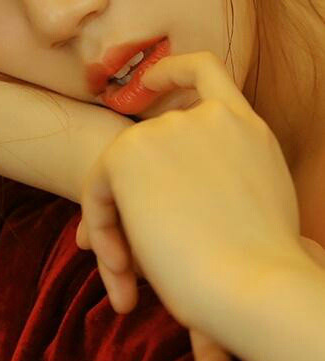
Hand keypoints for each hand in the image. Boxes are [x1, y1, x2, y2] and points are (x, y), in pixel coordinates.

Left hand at [75, 50, 305, 360]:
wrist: (254, 284)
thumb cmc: (263, 272)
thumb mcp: (255, 217)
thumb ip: (221, 196)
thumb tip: (180, 240)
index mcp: (247, 130)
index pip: (206, 72)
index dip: (172, 72)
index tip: (149, 83)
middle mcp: (207, 118)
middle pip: (146, 151)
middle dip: (130, 208)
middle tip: (126, 268)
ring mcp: (167, 128)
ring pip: (119, 181)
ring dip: (116, 235)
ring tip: (130, 288)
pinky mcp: (128, 151)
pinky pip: (97, 192)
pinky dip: (101, 234)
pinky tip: (122, 277)